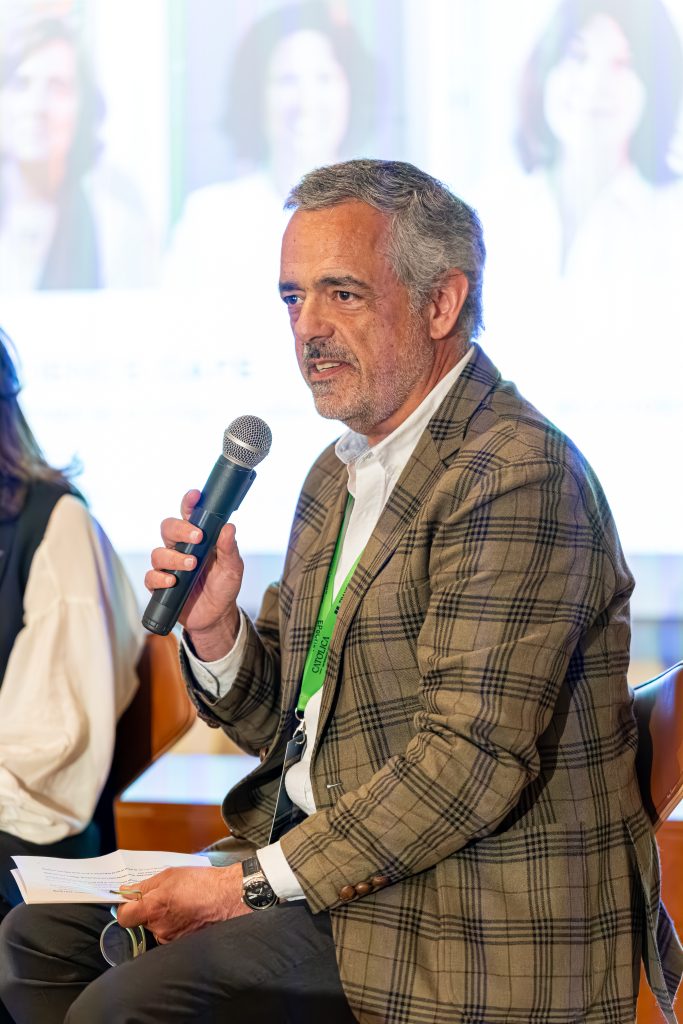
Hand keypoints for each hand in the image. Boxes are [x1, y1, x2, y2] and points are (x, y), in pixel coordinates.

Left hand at [116, 864, 250, 943]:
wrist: (229, 898)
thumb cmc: (203, 883)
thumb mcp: (170, 874)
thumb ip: (145, 885)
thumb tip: (126, 891)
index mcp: (153, 908)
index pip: (124, 917)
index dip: (126, 908)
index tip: (131, 901)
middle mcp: (159, 928)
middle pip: (142, 922)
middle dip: (150, 910)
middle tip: (166, 896)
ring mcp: (171, 939)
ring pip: (157, 928)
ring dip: (164, 918)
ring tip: (182, 904)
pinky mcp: (182, 945)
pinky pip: (171, 934)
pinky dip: (176, 925)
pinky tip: (189, 914)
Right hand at [145, 489, 242, 658]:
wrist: (216, 616)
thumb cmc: (224, 587)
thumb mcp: (233, 568)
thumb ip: (229, 548)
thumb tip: (229, 527)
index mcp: (197, 539)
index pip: (189, 515)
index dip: (189, 503)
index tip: (195, 496)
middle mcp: (180, 549)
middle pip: (168, 528)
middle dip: (180, 530)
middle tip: (197, 537)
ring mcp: (168, 567)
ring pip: (158, 553)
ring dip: (174, 558)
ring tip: (191, 566)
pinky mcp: (160, 586)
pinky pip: (150, 577)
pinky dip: (159, 578)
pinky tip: (172, 582)